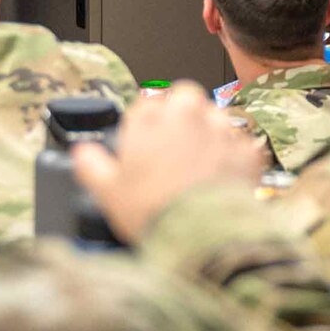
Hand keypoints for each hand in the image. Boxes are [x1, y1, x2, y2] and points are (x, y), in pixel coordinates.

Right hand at [73, 83, 265, 240]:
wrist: (202, 235)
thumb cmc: (154, 211)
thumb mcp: (108, 193)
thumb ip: (92, 165)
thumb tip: (83, 153)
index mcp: (150, 120)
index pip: (146, 103)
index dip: (146, 122)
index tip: (146, 141)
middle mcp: (187, 115)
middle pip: (185, 96)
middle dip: (181, 111)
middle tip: (176, 142)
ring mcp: (220, 130)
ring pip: (216, 115)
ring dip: (209, 131)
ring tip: (201, 162)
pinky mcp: (247, 150)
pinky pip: (241, 144)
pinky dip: (234, 157)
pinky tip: (224, 177)